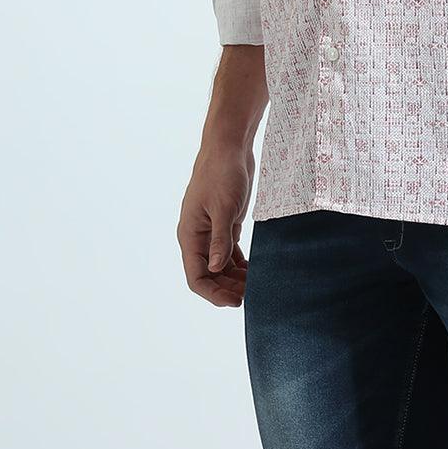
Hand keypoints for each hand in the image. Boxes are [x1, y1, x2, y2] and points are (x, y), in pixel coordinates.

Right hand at [177, 143, 253, 307]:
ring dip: (236, 278)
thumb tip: (216, 269)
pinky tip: (255, 271)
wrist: (229, 147)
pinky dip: (240, 263)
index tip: (235, 301)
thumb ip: (220, 239)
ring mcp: (211, 231)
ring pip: (220, 265)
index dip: (213, 293)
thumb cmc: (222, 173)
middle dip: (227, 288)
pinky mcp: (224, 223)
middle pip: (209, 275)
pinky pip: (229, 252)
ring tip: (257, 286)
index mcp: (190, 235)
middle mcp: (198, 237)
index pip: (196, 277)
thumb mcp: (224, 208)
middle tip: (252, 296)